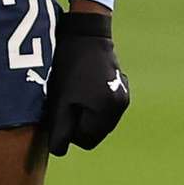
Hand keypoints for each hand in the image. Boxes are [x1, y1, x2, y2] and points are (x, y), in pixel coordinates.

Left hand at [32, 7, 127, 156]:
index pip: (86, 140)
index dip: (69, 130)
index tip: (60, 111)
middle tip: (64, 101)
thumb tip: (59, 151)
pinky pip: (105, 106)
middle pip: (95, 131)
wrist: (86, 33)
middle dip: (78, 122)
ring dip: (86, 113)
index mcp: (106, 111)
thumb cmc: (68, 65)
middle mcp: (120, 106)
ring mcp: (124, 95)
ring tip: (74, 91)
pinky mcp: (122, 86)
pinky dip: (94, 102)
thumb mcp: (59, 98)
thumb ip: (60, 128)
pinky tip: (83, 85)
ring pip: (100, 120)